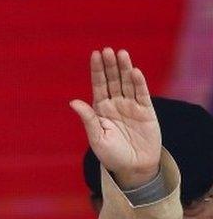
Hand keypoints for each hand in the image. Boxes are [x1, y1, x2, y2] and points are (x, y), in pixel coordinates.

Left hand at [70, 48, 159, 189]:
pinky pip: (142, 94)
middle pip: (113, 80)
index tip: (95, 54)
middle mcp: (115, 104)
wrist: (133, 168)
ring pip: (127, 83)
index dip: (97, 70)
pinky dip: (139, 83)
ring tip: (121, 53)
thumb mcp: (96, 138)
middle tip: (107, 50)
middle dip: (110, 65)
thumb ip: (88, 119)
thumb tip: (73, 102)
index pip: (98, 85)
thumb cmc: (111, 155)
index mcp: (100, 109)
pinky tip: (134, 71)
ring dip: (124, 68)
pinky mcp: (146, 111)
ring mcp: (131, 106)